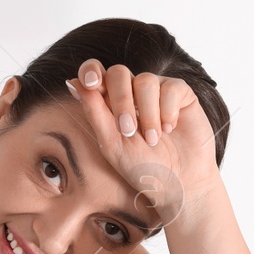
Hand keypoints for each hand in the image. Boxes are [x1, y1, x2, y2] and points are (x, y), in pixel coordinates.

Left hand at [62, 59, 220, 226]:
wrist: (179, 183)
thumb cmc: (143, 167)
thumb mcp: (112, 143)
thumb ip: (94, 112)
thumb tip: (72, 82)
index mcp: (110, 102)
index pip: (95, 73)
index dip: (91, 70)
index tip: (91, 84)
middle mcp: (132, 92)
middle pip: (119, 73)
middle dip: (121, 100)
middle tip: (128, 131)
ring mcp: (157, 91)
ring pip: (145, 80)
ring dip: (147, 113)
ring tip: (153, 139)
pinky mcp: (180, 93)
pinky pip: (171, 87)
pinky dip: (167, 111)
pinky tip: (170, 129)